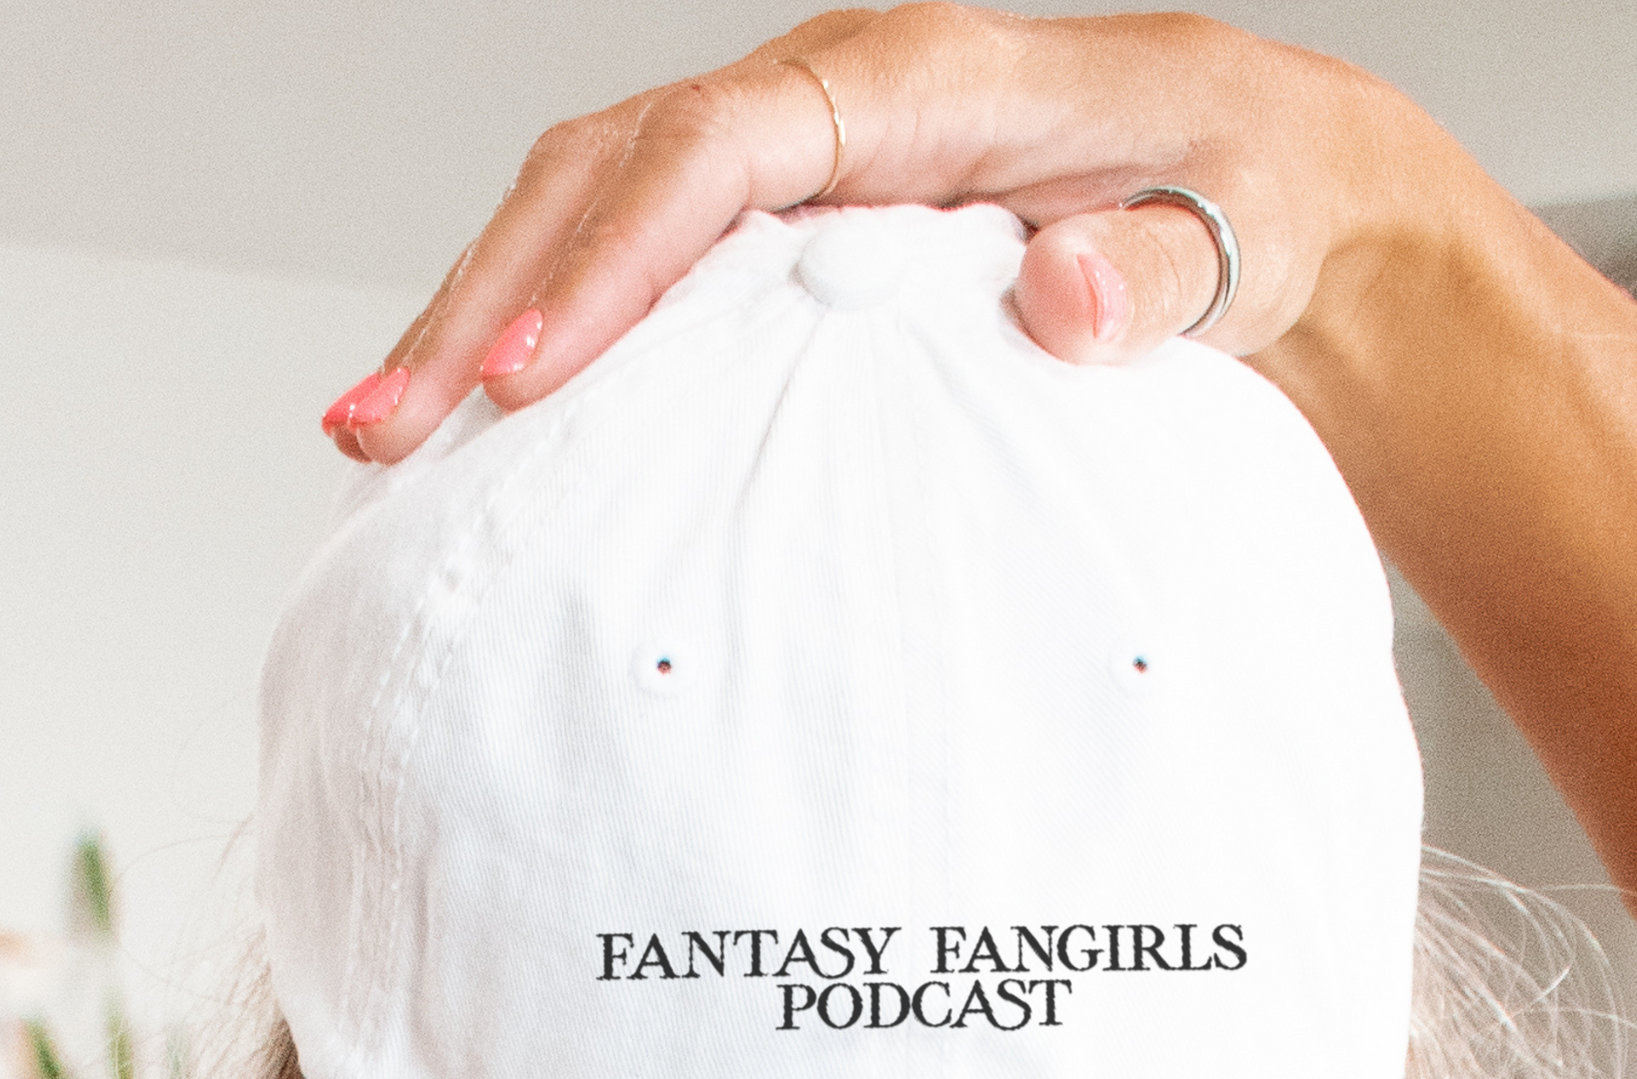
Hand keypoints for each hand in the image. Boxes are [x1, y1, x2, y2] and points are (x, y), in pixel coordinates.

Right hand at [323, 5, 1418, 463]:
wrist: (1258, 193)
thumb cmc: (1238, 200)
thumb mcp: (1232, 231)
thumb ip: (1152, 263)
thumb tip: (1060, 296)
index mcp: (914, 86)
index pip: (718, 155)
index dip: (612, 260)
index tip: (528, 372)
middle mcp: (830, 109)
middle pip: (608, 176)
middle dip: (484, 297)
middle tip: (378, 426)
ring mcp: (797, 172)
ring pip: (593, 215)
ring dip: (480, 318)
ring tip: (379, 434)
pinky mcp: (787, 239)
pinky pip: (638, 266)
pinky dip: (551, 334)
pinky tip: (487, 422)